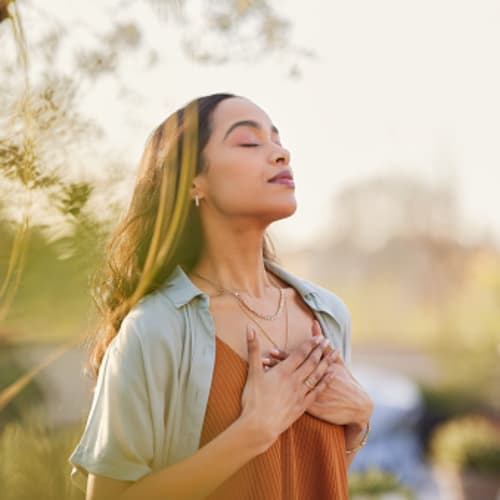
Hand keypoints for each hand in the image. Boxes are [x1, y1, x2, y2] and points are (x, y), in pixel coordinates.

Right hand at [240, 324, 332, 450]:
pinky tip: (332, 375)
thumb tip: (249, 327)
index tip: (318, 336)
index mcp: (283, 371)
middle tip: (328, 341)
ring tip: (335, 353)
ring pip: (317, 374)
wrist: (259, 426)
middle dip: (320, 350)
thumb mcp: (252, 372)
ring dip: (327, 362)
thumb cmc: (253, 399)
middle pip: (311, 362)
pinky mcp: (302, 406)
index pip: (300, 353)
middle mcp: (294, 380)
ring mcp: (300, 393)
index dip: (310, 344)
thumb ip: (253, 349)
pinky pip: (317, 391)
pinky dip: (326, 381)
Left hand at [267, 321, 373, 430]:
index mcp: (317, 369)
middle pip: (290, 373)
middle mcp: (311, 381)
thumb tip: (314, 324)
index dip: (283, 356)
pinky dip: (281, 397)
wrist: (356, 406)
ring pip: (288, 387)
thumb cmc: (345, 381)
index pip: (297, 360)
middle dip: (275, 367)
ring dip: (275, 381)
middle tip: (261, 361)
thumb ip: (322, 344)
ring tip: (261, 376)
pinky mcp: (310, 408)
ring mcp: (310, 396)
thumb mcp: (336, 362)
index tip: (271, 351)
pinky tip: (269, 395)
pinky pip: (292, 402)